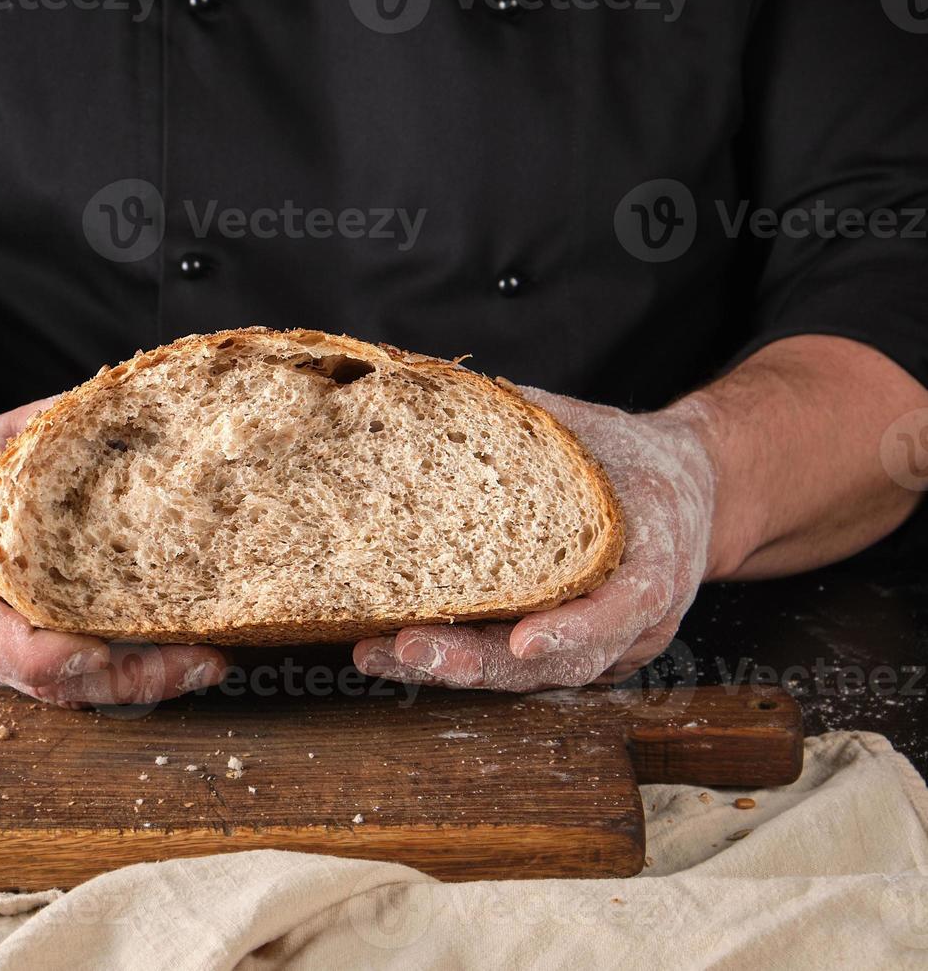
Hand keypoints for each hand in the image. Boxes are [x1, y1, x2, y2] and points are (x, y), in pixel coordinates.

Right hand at [0, 400, 227, 706]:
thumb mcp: (1, 443)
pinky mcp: (30, 665)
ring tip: (211, 661)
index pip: (14, 650)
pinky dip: (134, 675)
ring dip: (148, 684)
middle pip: (61, 685)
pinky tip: (188, 655)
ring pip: (77, 694)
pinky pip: (83, 684)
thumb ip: (58, 430)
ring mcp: (4, 665)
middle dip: (137, 680)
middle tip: (206, 660)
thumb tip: (141, 399)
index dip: (66, 658)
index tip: (115, 650)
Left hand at [354, 387, 717, 690]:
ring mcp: (608, 649)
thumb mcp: (595, 429)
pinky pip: (519, 671)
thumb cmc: (635, 458)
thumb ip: (535, 419)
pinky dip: (462, 665)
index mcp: (654, 565)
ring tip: (380, 655)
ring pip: (531, 678)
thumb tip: (452, 390)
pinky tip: (401, 655)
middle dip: (478, 663)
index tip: (523, 640)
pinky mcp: (576, 656)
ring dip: (453, 672)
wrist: (689, 491)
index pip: (617, 609)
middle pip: (559, 663)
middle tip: (408, 651)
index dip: (572, 629)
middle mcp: (636, 624)